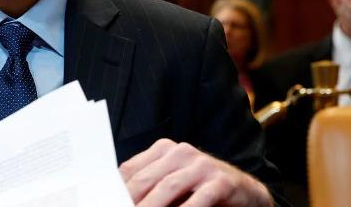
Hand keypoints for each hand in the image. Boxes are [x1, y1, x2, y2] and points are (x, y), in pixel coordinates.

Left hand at [120, 139, 272, 206]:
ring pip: (168, 188)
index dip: (116, 190)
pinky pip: (198, 200)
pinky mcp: (220, 181)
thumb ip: (148, 186)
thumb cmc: (199, 188)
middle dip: (130, 201)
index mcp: (164, 149)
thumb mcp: (172, 182)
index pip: (131, 169)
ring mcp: (202, 165)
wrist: (243, 190)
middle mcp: (181, 152)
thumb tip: (118, 199)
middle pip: (145, 179)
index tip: (107, 202)